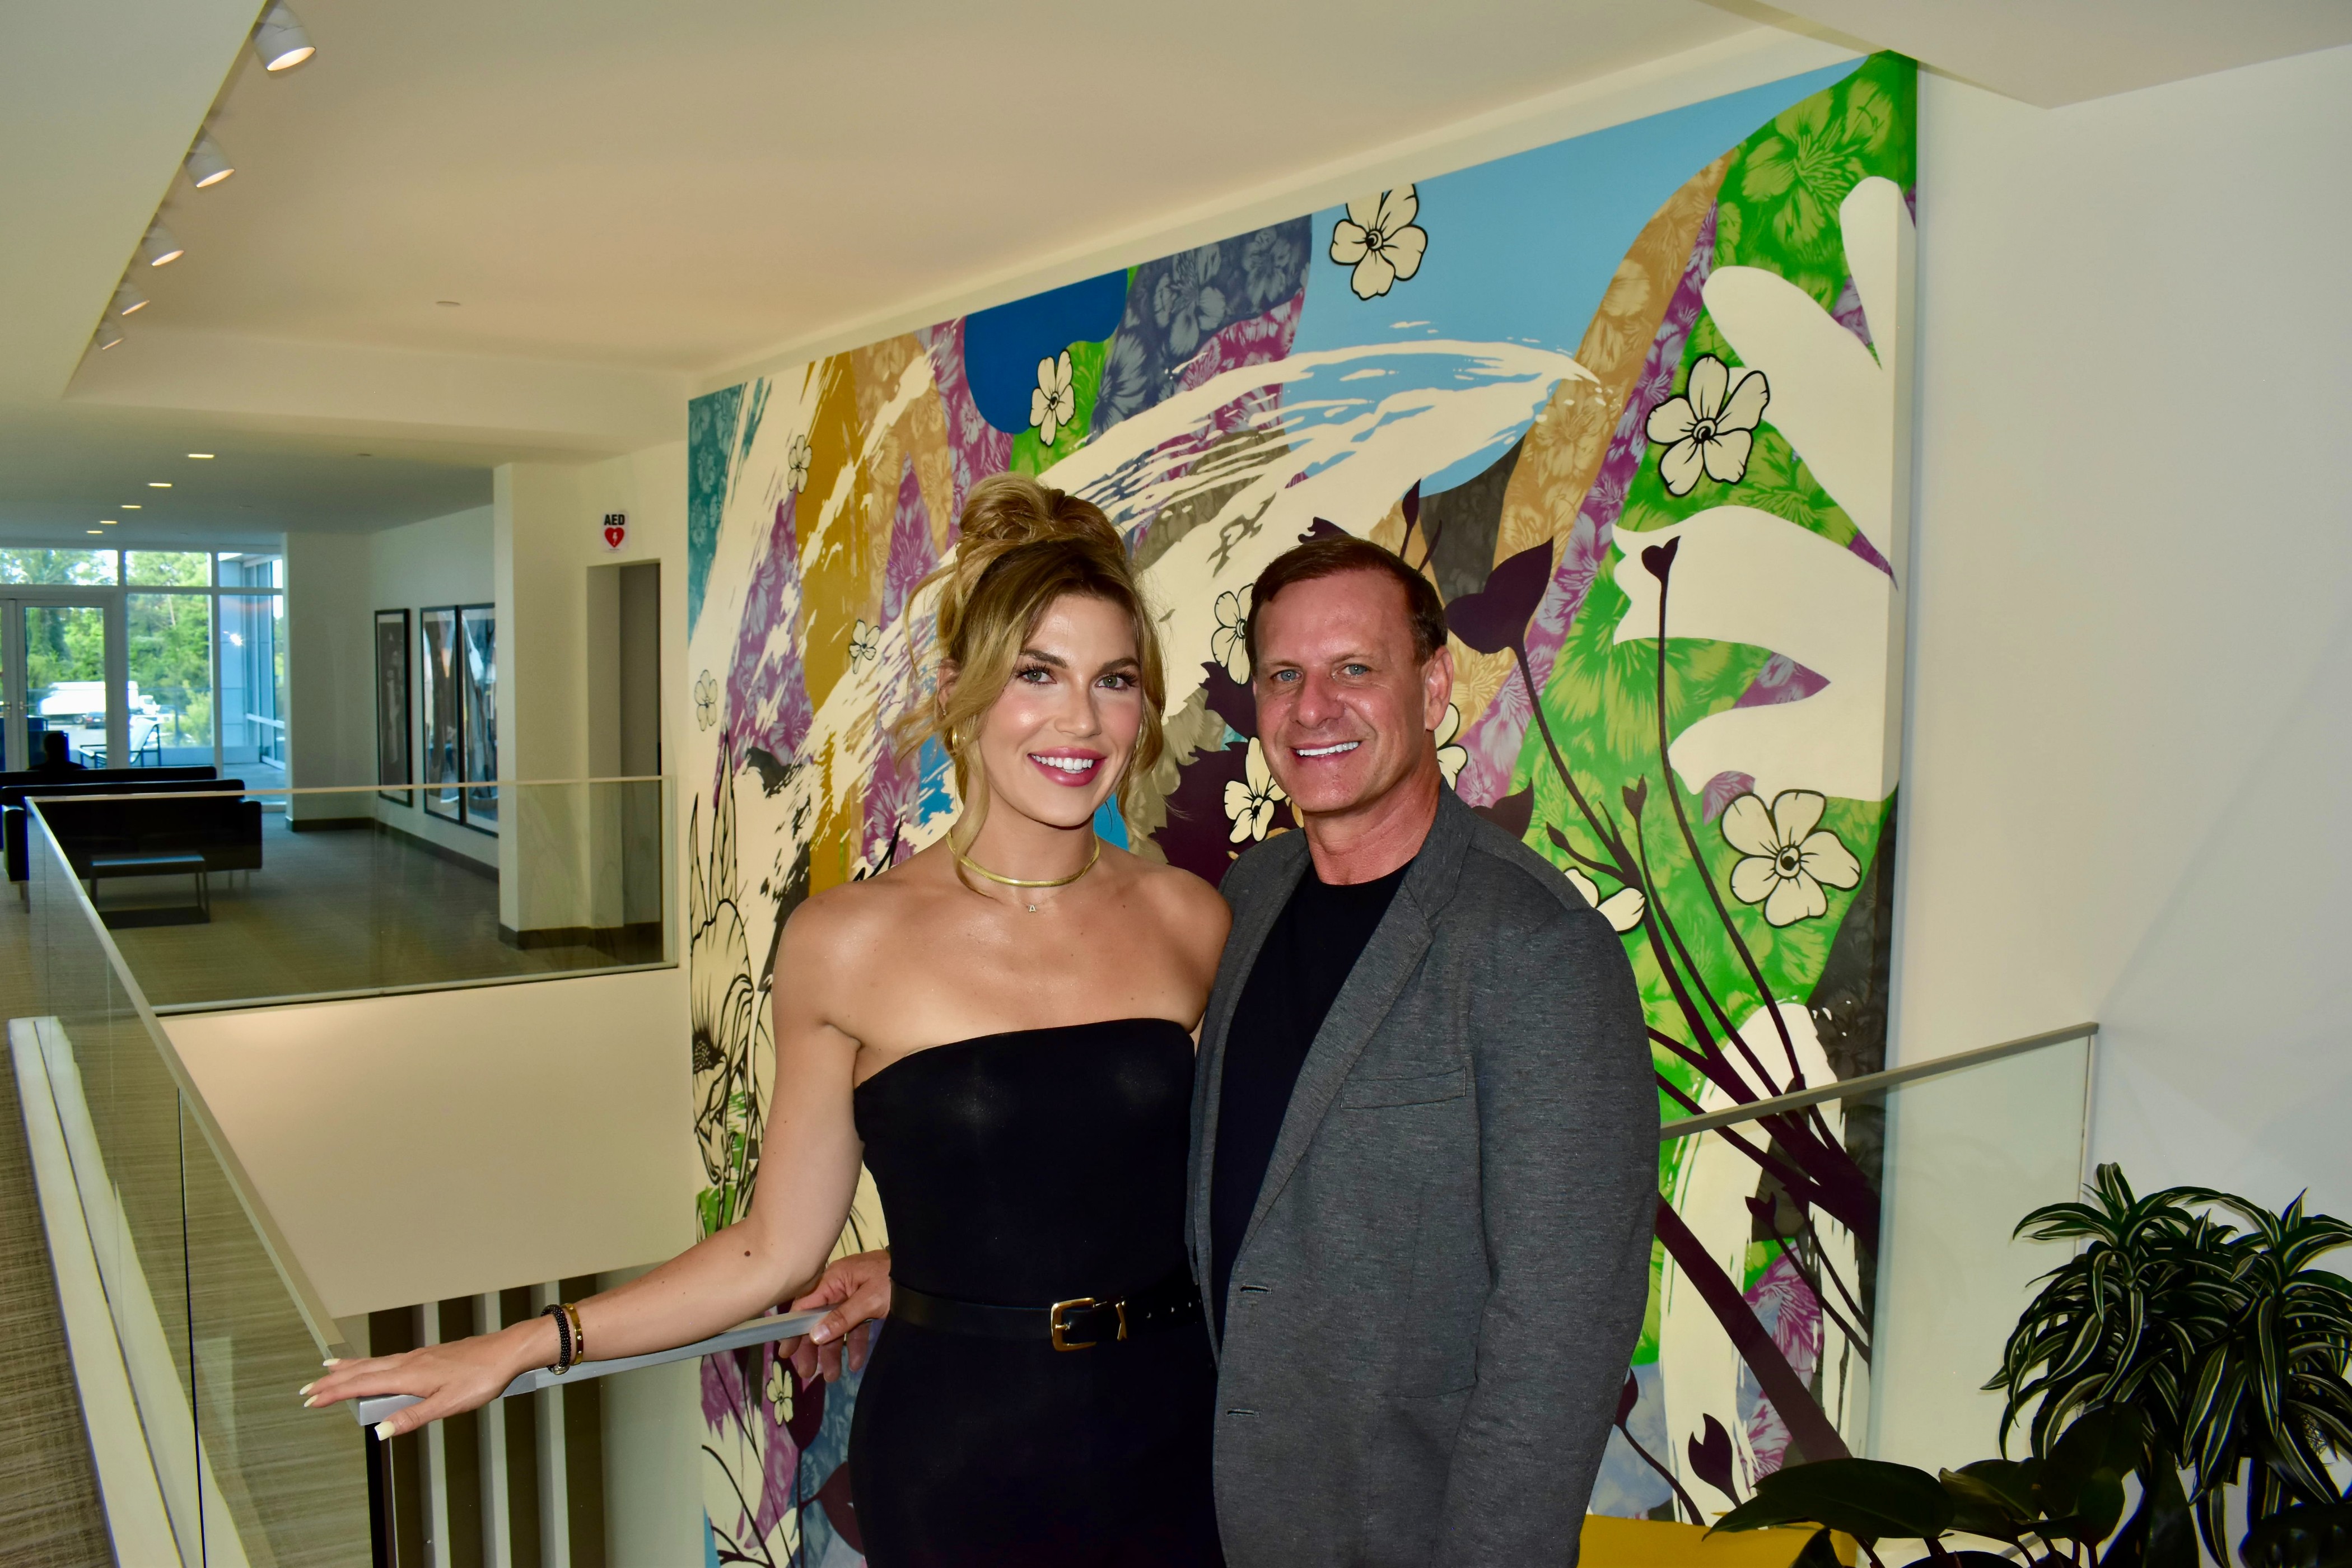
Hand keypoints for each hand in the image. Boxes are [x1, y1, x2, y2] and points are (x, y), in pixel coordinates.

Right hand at [300, 1322, 542, 1438]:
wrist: (506, 1352)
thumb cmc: (482, 1377)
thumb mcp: (447, 1405)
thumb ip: (412, 1417)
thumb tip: (379, 1431)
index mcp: (409, 1375)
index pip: (362, 1385)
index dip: (334, 1394)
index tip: (310, 1401)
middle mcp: (408, 1362)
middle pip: (362, 1371)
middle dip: (333, 1381)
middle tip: (306, 1390)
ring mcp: (418, 1357)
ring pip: (374, 1363)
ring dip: (348, 1369)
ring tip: (328, 1371)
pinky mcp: (428, 1356)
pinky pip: (388, 1359)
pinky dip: (370, 1363)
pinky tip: (372, 1366)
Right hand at [786, 1249, 890, 1383]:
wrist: (926, 1273)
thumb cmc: (896, 1279)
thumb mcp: (869, 1299)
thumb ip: (842, 1317)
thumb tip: (815, 1336)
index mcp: (834, 1279)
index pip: (805, 1307)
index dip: (794, 1330)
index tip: (787, 1353)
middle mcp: (840, 1287)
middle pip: (819, 1320)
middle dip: (814, 1348)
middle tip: (808, 1373)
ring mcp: (854, 1296)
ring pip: (838, 1327)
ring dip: (834, 1352)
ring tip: (833, 1377)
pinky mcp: (868, 1304)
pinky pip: (856, 1326)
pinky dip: (855, 1345)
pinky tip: (856, 1364)